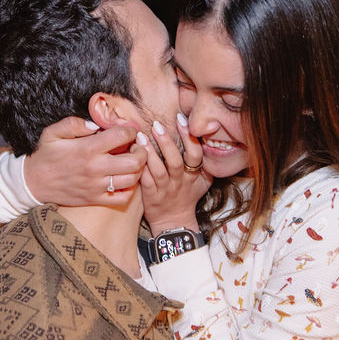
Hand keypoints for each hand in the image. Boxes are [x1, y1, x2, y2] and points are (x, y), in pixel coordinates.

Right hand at [24, 117, 148, 206]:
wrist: (33, 183)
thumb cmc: (45, 155)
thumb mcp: (53, 132)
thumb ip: (74, 123)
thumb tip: (96, 123)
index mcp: (87, 149)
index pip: (122, 136)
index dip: (131, 130)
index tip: (129, 130)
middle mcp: (95, 168)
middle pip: (135, 161)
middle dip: (142, 151)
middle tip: (137, 147)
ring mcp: (97, 186)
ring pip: (132, 179)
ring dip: (138, 169)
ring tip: (133, 162)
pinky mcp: (95, 199)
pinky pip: (123, 198)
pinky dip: (130, 189)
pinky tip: (125, 179)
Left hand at [140, 113, 212, 234]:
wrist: (175, 221)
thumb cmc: (187, 196)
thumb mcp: (203, 182)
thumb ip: (205, 163)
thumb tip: (206, 137)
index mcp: (193, 175)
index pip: (195, 155)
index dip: (189, 137)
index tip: (181, 118)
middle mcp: (180, 182)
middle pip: (175, 161)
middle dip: (166, 142)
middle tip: (157, 125)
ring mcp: (165, 189)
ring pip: (158, 171)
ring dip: (150, 153)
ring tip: (140, 137)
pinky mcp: (151, 197)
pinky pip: (145, 181)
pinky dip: (140, 168)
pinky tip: (132, 155)